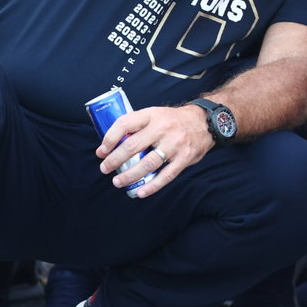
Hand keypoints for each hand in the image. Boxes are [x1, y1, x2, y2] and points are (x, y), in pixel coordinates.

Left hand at [95, 103, 214, 197]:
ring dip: (129, 175)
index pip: (125, 124)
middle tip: (104, 169)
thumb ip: (138, 126)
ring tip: (117, 181)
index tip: (101, 151)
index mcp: (152, 115)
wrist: (205, 122)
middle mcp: (163, 128)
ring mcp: (175, 144)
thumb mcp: (155, 114)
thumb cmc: (174, 120)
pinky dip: (152, 186)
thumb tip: (112, 145)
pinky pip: (166, 175)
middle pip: (133, 146)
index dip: (109, 138)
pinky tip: (141, 192)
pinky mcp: (185, 158)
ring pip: (148, 164)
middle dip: (114, 160)